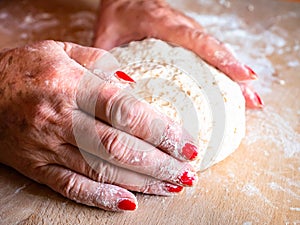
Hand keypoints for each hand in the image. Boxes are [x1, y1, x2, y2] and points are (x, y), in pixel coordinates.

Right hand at [0, 41, 198, 210]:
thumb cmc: (25, 67)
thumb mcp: (61, 50)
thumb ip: (100, 62)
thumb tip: (133, 83)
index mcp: (71, 86)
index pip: (126, 111)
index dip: (162, 131)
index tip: (188, 144)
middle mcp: (61, 119)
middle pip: (120, 147)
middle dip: (160, 163)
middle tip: (188, 173)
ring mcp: (47, 146)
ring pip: (101, 171)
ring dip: (141, 182)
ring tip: (171, 187)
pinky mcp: (36, 166)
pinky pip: (71, 187)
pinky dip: (101, 199)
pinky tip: (129, 204)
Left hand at [94, 0, 262, 108]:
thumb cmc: (118, 13)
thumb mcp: (106, 35)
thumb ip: (107, 60)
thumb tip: (109, 90)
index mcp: (162, 23)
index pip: (197, 41)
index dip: (222, 59)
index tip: (243, 77)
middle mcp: (182, 27)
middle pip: (214, 51)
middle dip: (236, 76)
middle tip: (252, 101)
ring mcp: (187, 33)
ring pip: (215, 54)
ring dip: (234, 78)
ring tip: (250, 101)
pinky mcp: (188, 40)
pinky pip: (209, 56)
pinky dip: (223, 72)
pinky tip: (231, 90)